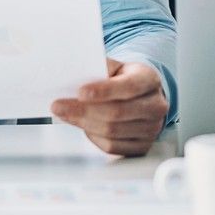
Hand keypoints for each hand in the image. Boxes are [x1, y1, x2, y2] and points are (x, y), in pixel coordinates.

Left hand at [50, 59, 168, 155]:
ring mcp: (151, 128)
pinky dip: (94, 137)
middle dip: (83, 110)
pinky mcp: (142, 146)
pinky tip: (85, 127)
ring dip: (84, 124)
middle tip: (59, 106)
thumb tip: (75, 74)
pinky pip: (112, 147)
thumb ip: (100, 68)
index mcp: (150, 80)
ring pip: (112, 131)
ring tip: (67, 115)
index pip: (129, 87)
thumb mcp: (118, 67)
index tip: (80, 92)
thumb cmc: (126, 80)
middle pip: (117, 112)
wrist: (144, 97)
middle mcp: (155, 106)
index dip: (104, 91)